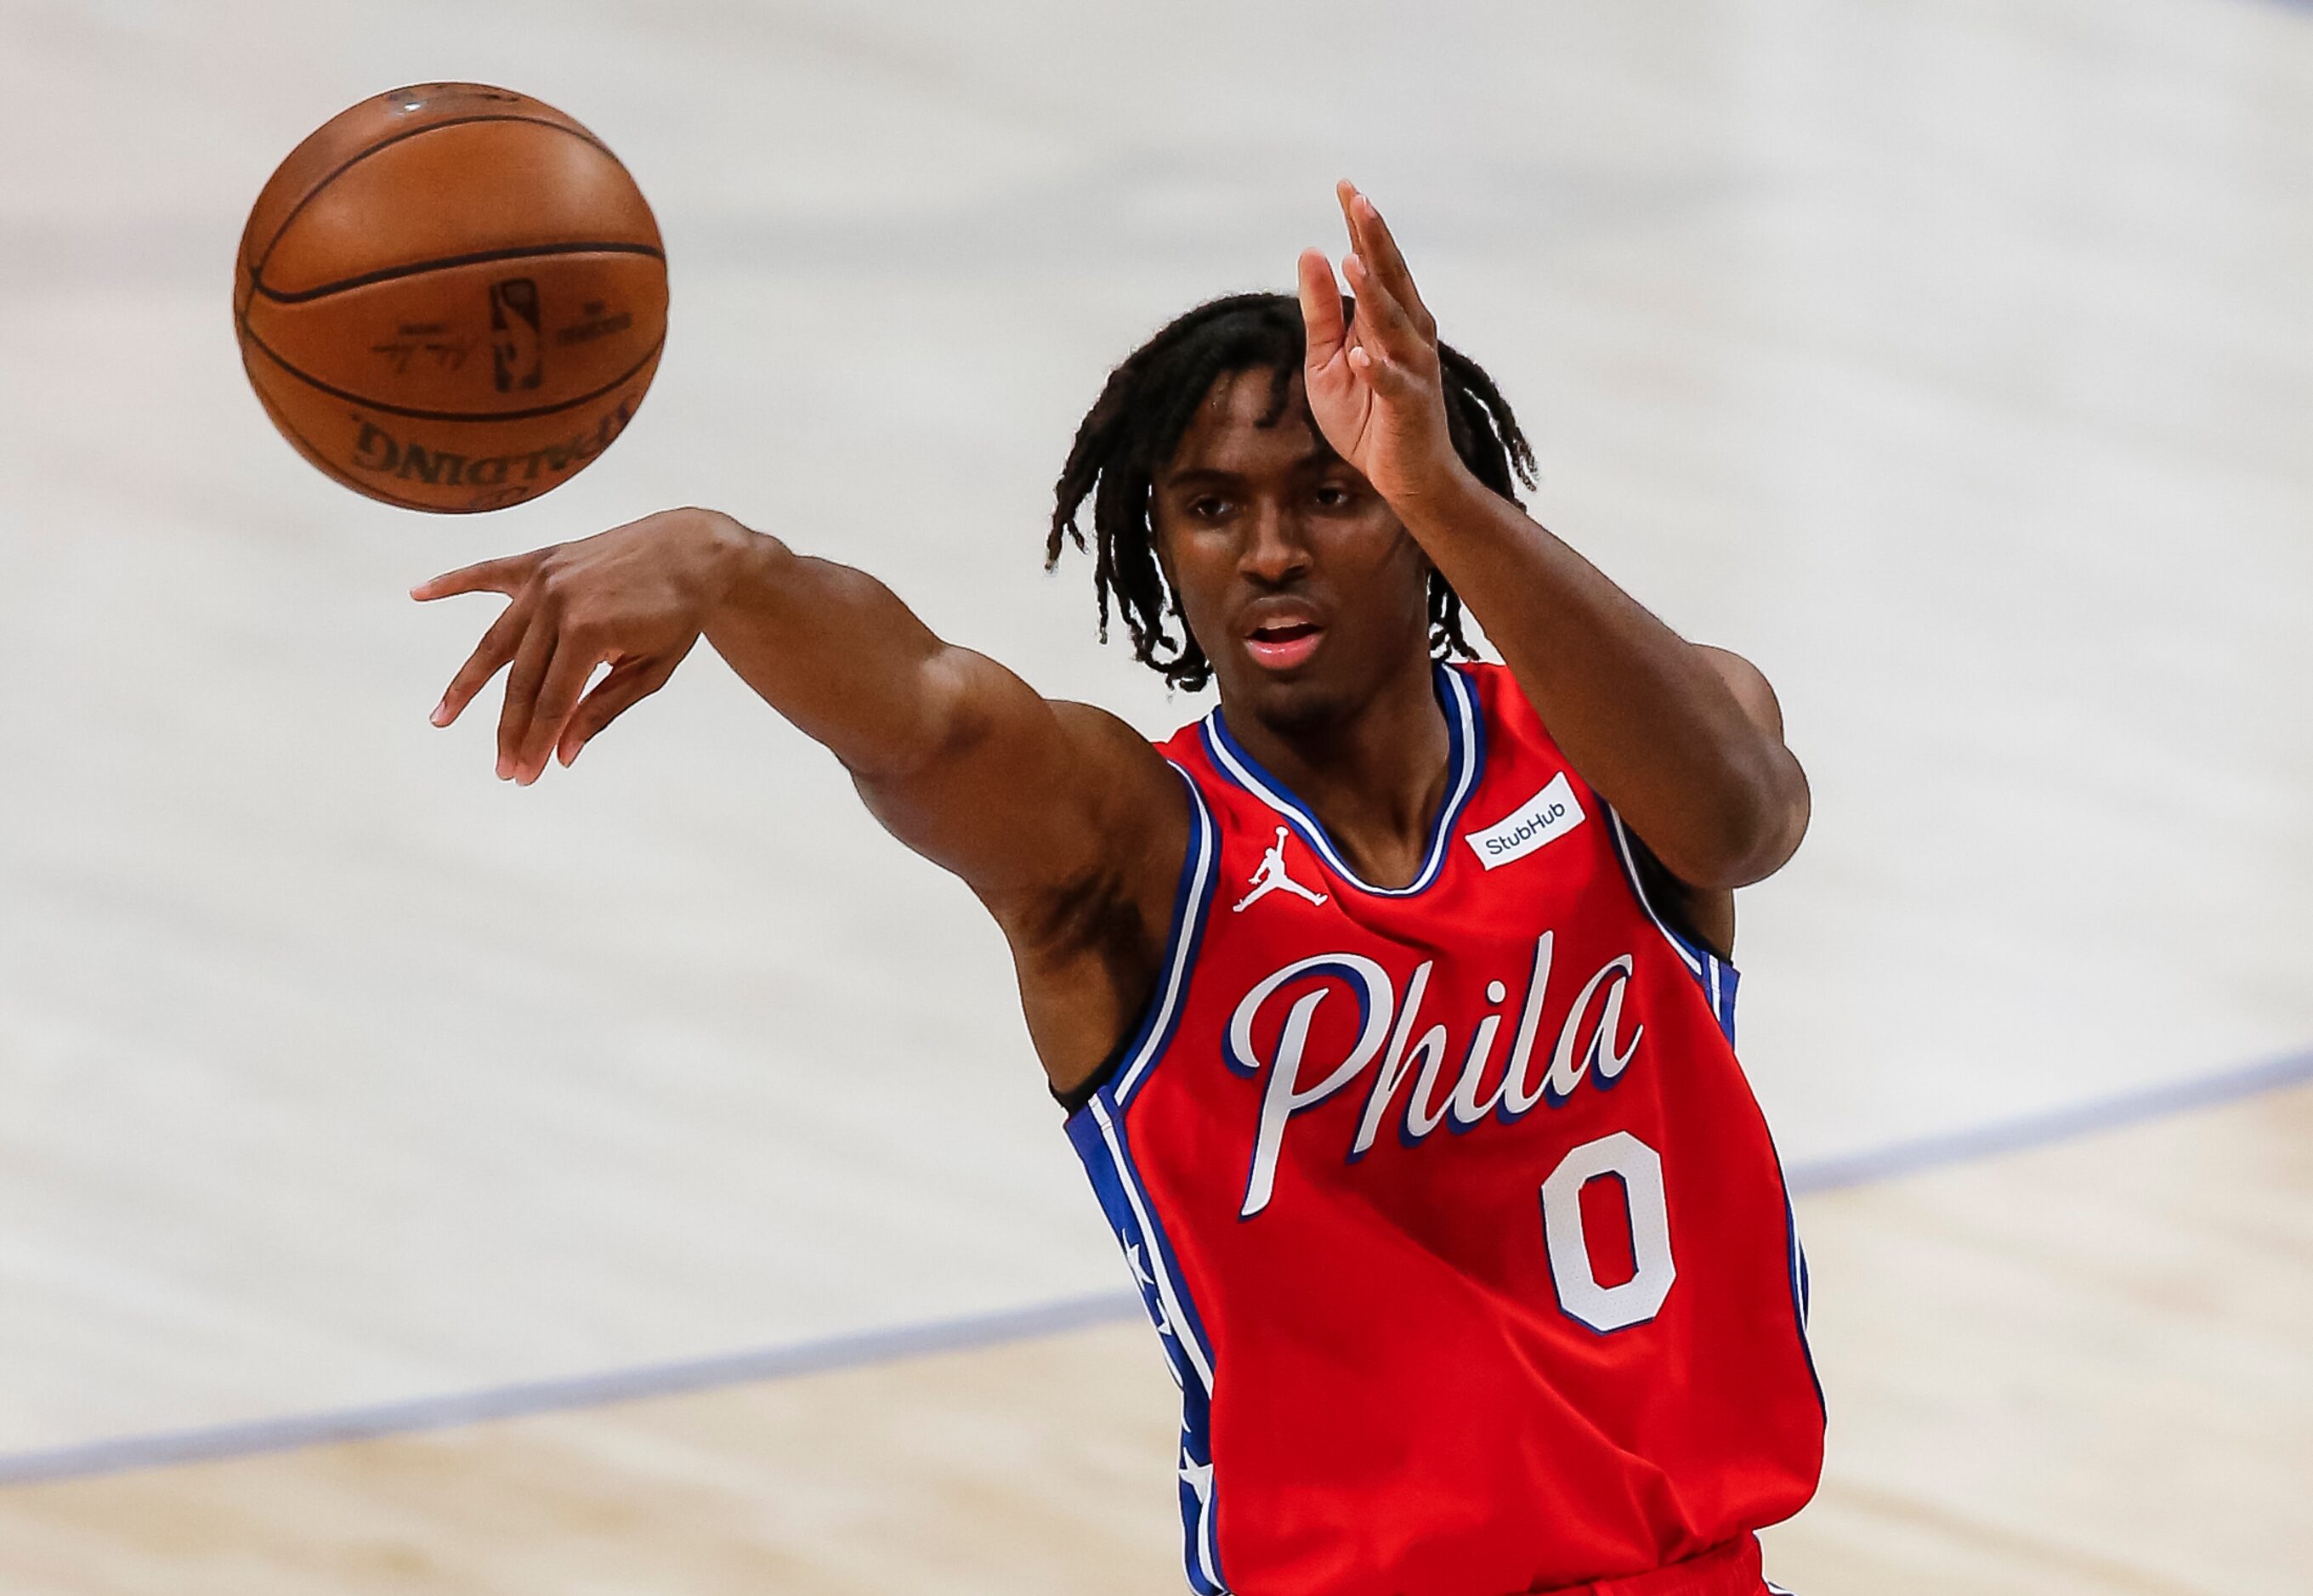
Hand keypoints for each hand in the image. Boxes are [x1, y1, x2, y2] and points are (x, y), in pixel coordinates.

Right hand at [412, 507, 751, 782]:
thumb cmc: (678, 615)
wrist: (692, 550)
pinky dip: (453, 581)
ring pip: (497, 641)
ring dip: (467, 682)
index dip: (537, 743)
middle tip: (502, 769)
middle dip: (511, 730)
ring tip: (442, 716)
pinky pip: (489, 573)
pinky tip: (417, 593)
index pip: (553, 701)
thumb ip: (603, 708)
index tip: (525, 776)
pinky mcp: (541, 561)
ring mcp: (545, 578)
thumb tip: (562, 755)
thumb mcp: (651, 670)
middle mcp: (558, 601)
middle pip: (521, 680)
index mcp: (590, 629)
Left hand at [1295, 182, 1467, 510]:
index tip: (1345, 186)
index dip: (1361, 227)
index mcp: (1389, 319)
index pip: (1375, 263)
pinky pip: (1392, 384)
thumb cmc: (1368, 418)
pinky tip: (1360, 355)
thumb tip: (1311, 252)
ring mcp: (1412, 369)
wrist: (1407, 477)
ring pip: (1394, 324)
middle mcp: (1408, 335)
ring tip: (1353, 258)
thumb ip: (1322, 312)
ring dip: (1375, 293)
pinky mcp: (1408, 406)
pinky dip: (1377, 370)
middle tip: (1358, 199)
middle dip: (1374, 240)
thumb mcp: (1329, 361)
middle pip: (1391, 280)